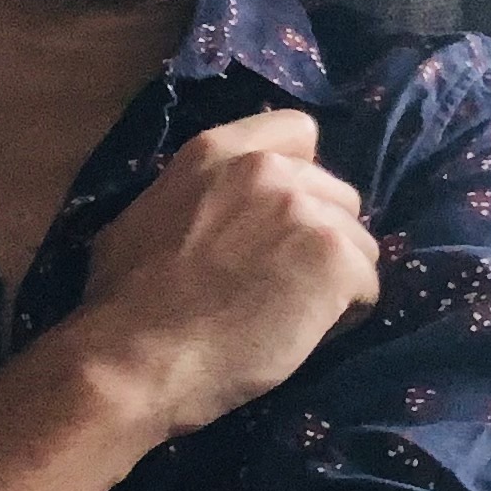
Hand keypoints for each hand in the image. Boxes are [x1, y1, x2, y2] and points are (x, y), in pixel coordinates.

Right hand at [63, 111, 377, 441]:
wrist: (135, 358)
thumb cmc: (122, 303)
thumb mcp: (142, 218)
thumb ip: (190, 199)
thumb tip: (206, 212)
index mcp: (217, 152)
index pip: (297, 132)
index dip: (302, 178)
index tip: (284, 219)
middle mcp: (267, 170)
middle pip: (336, 194)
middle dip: (319, 236)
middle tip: (285, 282)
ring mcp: (304, 211)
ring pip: (357, 242)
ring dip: (334, 278)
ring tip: (294, 315)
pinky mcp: (333, 259)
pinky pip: (368, 285)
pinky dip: (346, 315)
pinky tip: (306, 335)